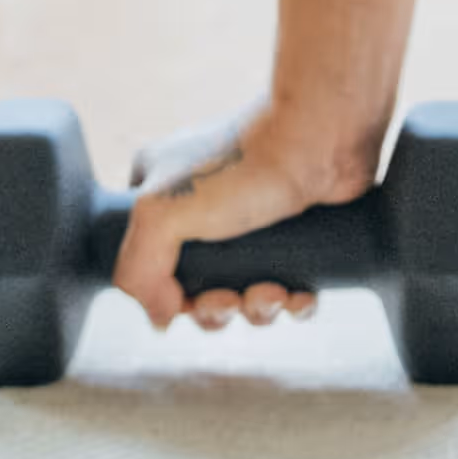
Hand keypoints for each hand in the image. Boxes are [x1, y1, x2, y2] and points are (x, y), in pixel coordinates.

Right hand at [111, 97, 379, 335]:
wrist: (320, 140)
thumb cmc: (242, 164)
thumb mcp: (161, 212)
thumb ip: (137, 268)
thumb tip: (161, 318)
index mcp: (162, 194)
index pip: (150, 263)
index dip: (169, 295)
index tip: (189, 299)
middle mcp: (202, 206)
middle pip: (198, 288)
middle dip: (218, 309)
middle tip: (234, 300)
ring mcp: (249, 221)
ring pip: (245, 294)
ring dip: (258, 309)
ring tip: (274, 293)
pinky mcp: (293, 236)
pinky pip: (288, 289)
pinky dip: (292, 304)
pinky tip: (299, 296)